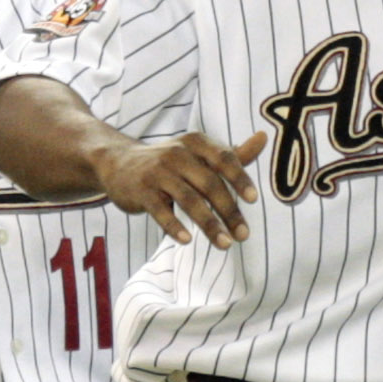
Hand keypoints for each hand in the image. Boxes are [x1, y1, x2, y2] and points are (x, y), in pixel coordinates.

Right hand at [97, 130, 265, 246]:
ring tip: (225, 244)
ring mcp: (157, 172)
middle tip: (243, 235)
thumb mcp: (199, 154)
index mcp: (195, 143)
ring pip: (189, 200)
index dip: (239, 178)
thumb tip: (264, 137)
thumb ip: (232, 153)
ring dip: (209, 224)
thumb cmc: (170, 162)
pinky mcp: (141, 191)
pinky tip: (187, 241)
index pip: (223, 158)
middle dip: (229, 211)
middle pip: (210, 184)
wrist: (119, 163)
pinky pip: (160, 211)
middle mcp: (177, 154)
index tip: (254, 199)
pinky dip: (174, 226)